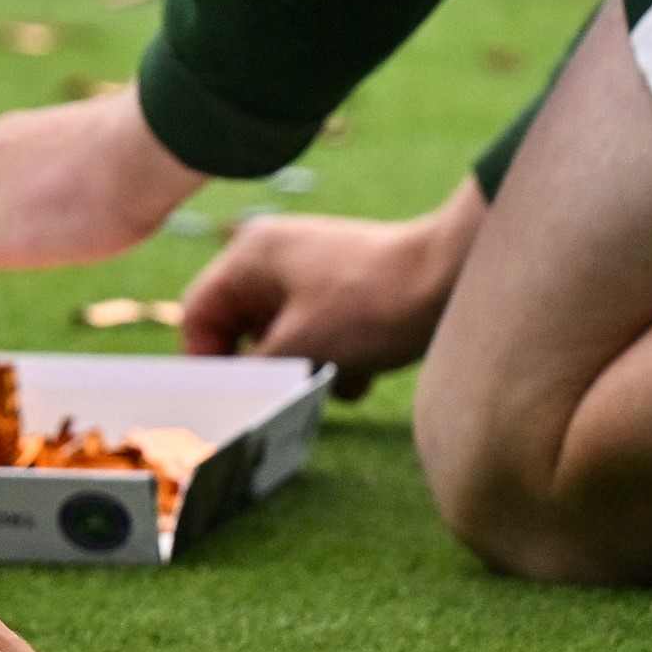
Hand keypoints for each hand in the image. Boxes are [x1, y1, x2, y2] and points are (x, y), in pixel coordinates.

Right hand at [172, 189, 475, 385]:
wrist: (453, 279)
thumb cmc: (370, 305)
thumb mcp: (299, 346)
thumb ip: (252, 369)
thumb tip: (230, 391)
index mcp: (250, 255)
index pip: (199, 312)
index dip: (207, 359)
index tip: (232, 396)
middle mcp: (274, 256)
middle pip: (242, 326)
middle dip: (268, 366)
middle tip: (287, 391)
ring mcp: (311, 271)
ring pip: (282, 335)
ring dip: (305, 366)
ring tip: (337, 374)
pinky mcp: (344, 289)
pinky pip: (317, 332)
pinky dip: (333, 357)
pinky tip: (363, 371)